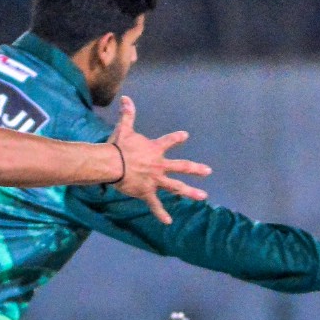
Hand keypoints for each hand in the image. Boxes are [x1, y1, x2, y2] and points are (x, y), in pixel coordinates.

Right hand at [108, 95, 209, 223]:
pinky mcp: (147, 192)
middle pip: (182, 166)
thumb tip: (125, 98)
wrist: (112, 164)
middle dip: (196, 169)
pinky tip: (168, 221)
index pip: (169, 141)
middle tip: (208, 171)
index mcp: (155, 150)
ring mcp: (155, 180)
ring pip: (176, 187)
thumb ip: (128, 114)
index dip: (177, 138)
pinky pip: (155, 205)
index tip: (185, 136)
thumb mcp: (124, 129)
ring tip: (203, 197)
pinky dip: (161, 213)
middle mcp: (160, 165)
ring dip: (190, 192)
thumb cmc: (118, 146)